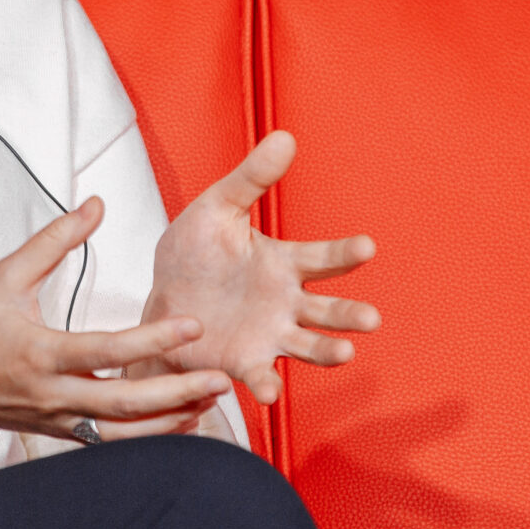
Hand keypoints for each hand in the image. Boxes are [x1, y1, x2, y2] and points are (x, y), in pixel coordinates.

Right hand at [0, 198, 231, 452]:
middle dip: (178, 393)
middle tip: (221, 377)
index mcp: (39, 354)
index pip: (105, 349)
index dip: (152, 339)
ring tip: (210, 402)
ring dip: (170, 422)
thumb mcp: (5, 275)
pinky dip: (148, 435)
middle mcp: (53, 394)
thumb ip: (55, 240)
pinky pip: (112, 440)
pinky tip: (179, 421)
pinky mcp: (61, 432)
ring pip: (123, 433)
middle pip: (126, 403)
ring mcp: (58, 420)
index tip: (193, 326)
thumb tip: (96, 204)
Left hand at [140, 130, 378, 402]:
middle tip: (371, 319)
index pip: (322, 259)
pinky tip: (272, 392)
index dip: (344, 254)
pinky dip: (267, 385)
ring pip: (308, 346)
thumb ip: (251, 178)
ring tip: (346, 352)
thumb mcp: (217, 208)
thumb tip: (285, 136)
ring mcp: (268, 335)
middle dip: (349, 315)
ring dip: (328, 351)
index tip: (367, 247)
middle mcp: (285, 303)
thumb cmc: (193, 252)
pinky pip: (261, 376)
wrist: (158, 301)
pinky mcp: (243, 362)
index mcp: (282, 264)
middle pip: (326, 310)